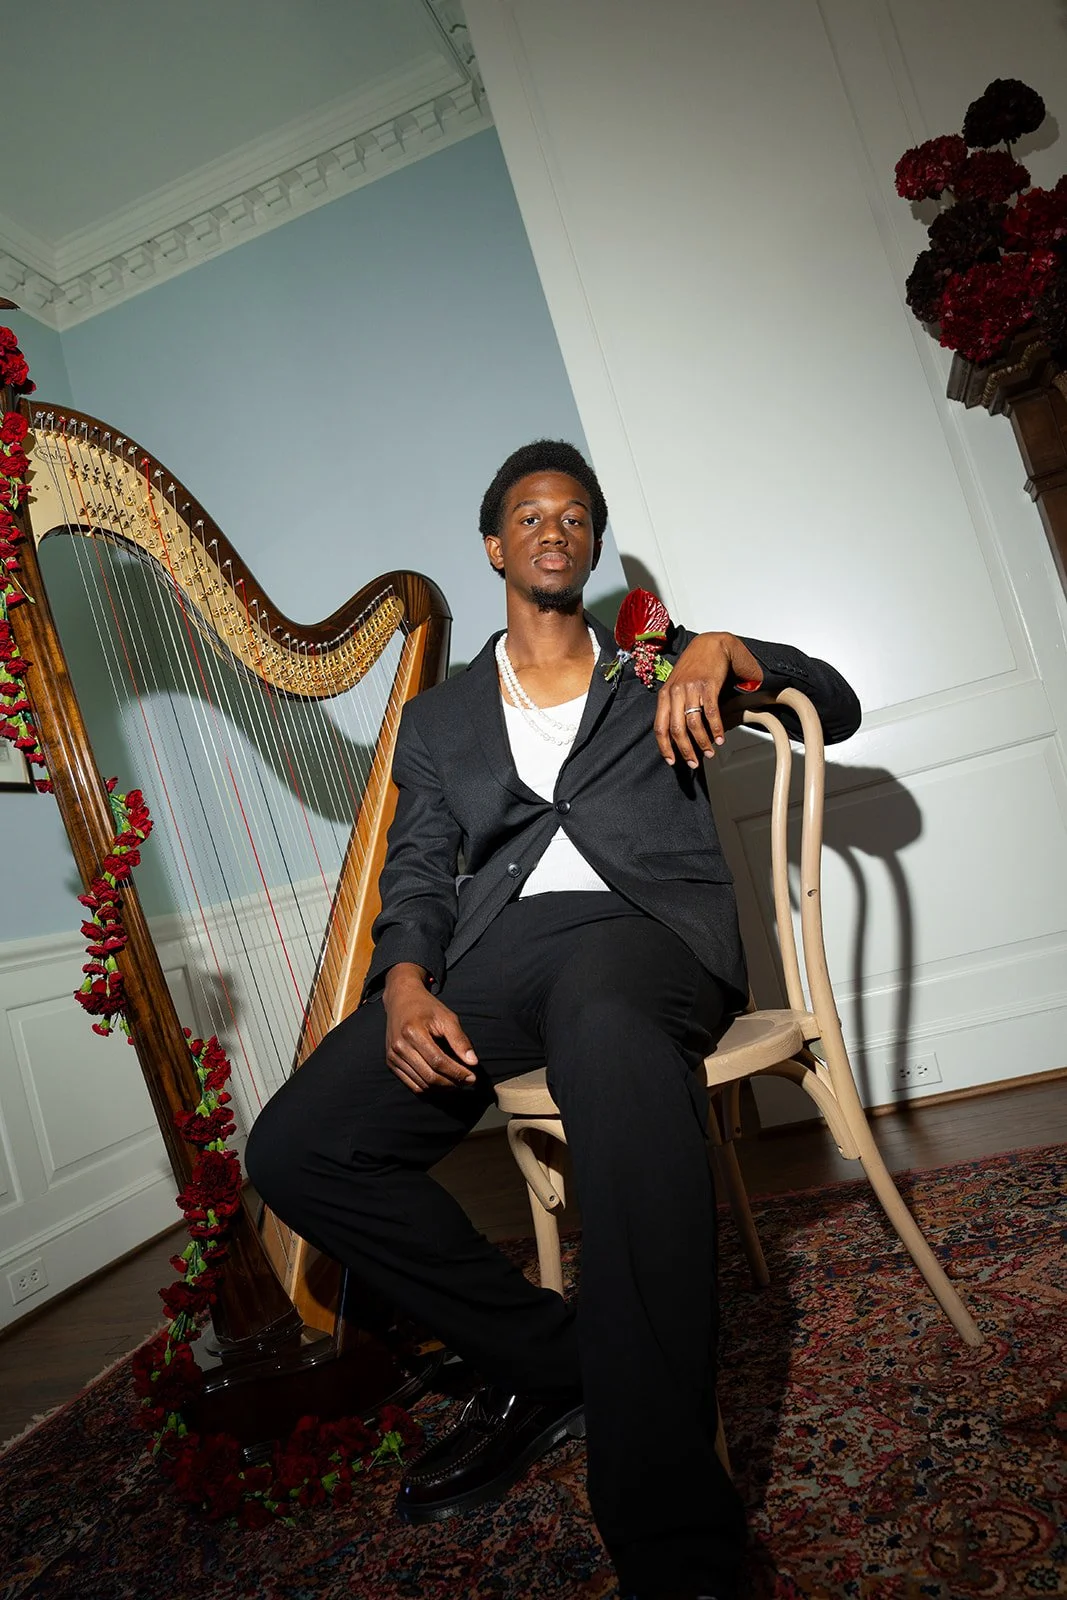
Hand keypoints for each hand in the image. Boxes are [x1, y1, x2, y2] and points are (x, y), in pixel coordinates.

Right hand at [383, 964, 478, 1093]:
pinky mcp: (391, 1063)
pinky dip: (429, 1088)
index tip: (472, 1078)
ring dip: (442, 1088)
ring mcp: (393, 1056)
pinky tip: (442, 1084)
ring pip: (421, 1084)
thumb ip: (459, 1040)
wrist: (401, 1000)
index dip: (457, 1073)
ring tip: (458, 1083)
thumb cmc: (426, 1007)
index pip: (438, 1061)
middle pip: (429, 1076)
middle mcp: (400, 1046)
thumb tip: (473, 1062)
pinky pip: (411, 1085)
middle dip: (452, 1083)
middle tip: (468, 1082)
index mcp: (413, 1032)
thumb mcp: (447, 1017)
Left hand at [654, 631, 763, 766]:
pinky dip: (716, 728)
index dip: (664, 747)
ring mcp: (691, 688)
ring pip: (693, 723)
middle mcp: (675, 692)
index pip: (659, 727)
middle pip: (676, 729)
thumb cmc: (694, 666)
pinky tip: (720, 738)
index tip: (671, 761)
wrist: (711, 644)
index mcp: (665, 694)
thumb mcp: (677, 685)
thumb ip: (674, 705)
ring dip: (702, 742)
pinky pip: (711, 712)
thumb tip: (677, 732)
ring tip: (709, 752)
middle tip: (693, 763)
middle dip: (685, 750)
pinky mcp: (708, 685)